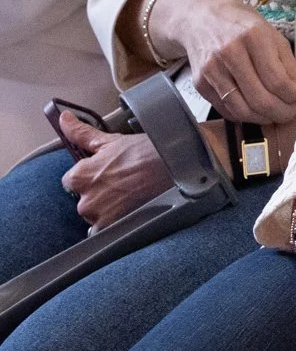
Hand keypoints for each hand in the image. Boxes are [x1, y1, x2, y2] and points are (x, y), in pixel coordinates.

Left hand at [55, 117, 169, 228]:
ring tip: (131, 195)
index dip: (90, 176)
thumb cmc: (147, 152)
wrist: (177, 167)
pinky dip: (115, 223)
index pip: (71, 181)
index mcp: (80, 176)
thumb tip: (63, 119)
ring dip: (108, 208)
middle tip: (123, 183)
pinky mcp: (114, 228)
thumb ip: (81, 133)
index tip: (107, 173)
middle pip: (84, 200)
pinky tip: (131, 210)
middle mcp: (85, 199)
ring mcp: (99, 216)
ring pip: (95, 215)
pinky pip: (105, 231)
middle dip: (99, 193)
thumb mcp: (111, 140)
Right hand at [161, 0, 295, 122]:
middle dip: (281, 112)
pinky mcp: (200, 84)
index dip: (293, 96)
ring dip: (264, 118)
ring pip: (242, 109)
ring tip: (276, 114)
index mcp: (254, 37)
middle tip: (291, 112)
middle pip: (259, 99)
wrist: (202, 19)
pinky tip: (256, 111)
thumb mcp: (273, 36)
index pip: (277, 80)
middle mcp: (230, 53)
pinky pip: (226, 110)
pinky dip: (245, 116)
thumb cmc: (244, 26)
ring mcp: (212, 70)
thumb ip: (289, 65)